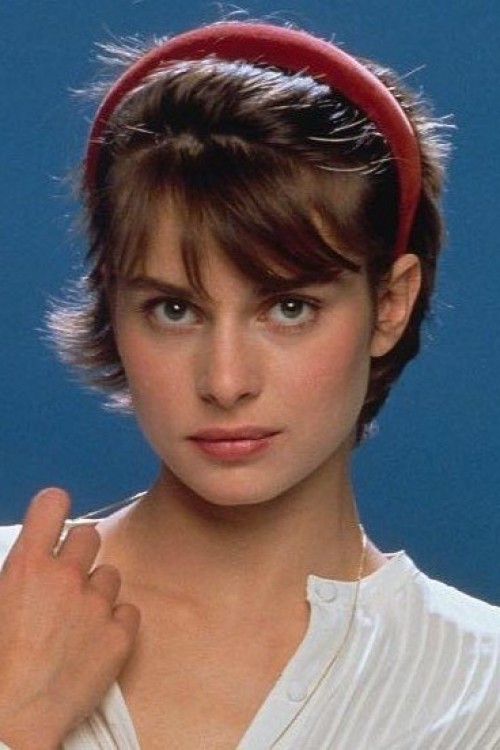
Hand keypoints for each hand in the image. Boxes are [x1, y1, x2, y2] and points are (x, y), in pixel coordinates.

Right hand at [0, 488, 139, 749]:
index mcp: (26, 566)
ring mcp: (96, 606)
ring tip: (78, 621)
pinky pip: (129, 611)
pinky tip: (97, 642)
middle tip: (65, 581)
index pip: (52, 503)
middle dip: (79, 552)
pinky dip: (116, 623)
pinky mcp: (119, 637)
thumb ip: (19, 575)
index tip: (55, 519)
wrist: (12, 723)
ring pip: (111, 575)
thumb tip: (31, 565)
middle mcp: (65, 577)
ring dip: (98, 591)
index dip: (55, 507)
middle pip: (89, 535)